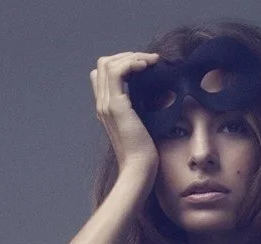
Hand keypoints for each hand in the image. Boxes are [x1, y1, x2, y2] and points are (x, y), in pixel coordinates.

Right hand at [90, 51, 160, 182]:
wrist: (139, 170)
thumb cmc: (145, 154)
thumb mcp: (143, 126)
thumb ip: (142, 110)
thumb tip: (157, 95)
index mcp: (107, 108)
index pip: (104, 74)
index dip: (123, 64)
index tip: (145, 68)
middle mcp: (102, 104)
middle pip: (104, 64)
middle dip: (128, 56)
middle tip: (150, 62)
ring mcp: (106, 104)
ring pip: (109, 63)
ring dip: (132, 57)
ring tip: (151, 62)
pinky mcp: (116, 106)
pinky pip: (117, 71)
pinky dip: (132, 63)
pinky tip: (148, 66)